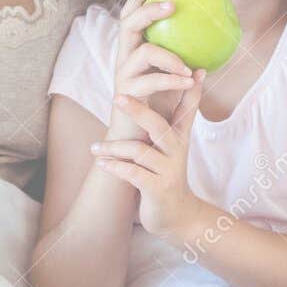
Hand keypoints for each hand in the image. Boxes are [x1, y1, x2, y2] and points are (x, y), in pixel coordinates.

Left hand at [91, 79, 210, 240]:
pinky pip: (133, 174)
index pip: (188, 108)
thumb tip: (183, 84)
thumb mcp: (174, 144)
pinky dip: (115, 167)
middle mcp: (177, 150)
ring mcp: (168, 170)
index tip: (191, 71)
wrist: (176, 214)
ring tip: (94, 148)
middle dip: (138, 110)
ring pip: (139, 151)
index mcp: (180, 136)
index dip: (191, 89)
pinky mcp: (157, 188)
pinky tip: (101, 163)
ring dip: (114, 148)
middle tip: (117, 97)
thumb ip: (176, 115)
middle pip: (158, 125)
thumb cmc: (167, 172)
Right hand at [107, 0, 196, 141]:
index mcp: (132, 52)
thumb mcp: (174, 85)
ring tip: (188, 65)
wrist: (138, 142)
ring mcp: (122, 76)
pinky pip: (150, 80)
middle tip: (171, 6)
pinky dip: (171, 79)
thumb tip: (209, 55)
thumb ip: (185, 69)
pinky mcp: (126, 94)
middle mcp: (123, 59)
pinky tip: (190, 80)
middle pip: (128, 25)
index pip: (129, 18)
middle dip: (148, 11)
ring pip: (142, 52)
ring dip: (169, 55)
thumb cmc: (156, 112)